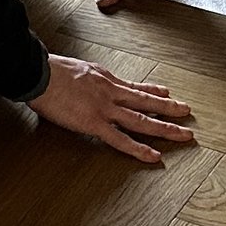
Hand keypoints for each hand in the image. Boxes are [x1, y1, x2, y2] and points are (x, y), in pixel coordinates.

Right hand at [28, 54, 195, 163]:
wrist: (38, 73)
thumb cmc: (49, 71)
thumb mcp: (75, 69)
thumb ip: (85, 78)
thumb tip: (84, 81)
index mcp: (104, 79)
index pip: (134, 87)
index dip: (152, 91)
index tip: (166, 93)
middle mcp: (110, 92)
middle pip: (145, 102)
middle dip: (168, 108)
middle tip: (186, 112)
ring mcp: (105, 108)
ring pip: (142, 120)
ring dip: (165, 127)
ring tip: (183, 134)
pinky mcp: (94, 123)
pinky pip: (121, 139)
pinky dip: (139, 148)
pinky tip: (154, 156)